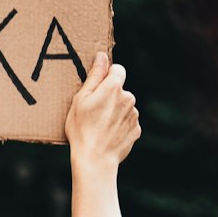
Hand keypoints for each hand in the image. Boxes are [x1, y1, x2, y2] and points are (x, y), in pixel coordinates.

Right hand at [65, 52, 140, 168]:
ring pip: (124, 106)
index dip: (107, 76)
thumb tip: (102, 56)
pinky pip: (127, 122)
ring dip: (115, 111)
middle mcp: (129, 98)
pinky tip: (107, 134)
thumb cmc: (82, 129)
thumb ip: (94, 76)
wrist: (95, 160)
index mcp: (114, 87)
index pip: (118, 69)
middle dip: (110, 96)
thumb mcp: (81, 99)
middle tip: (93, 111)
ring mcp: (134, 115)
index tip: (97, 87)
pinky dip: (119, 125)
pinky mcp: (136, 130)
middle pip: (120, 90)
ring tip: (99, 126)